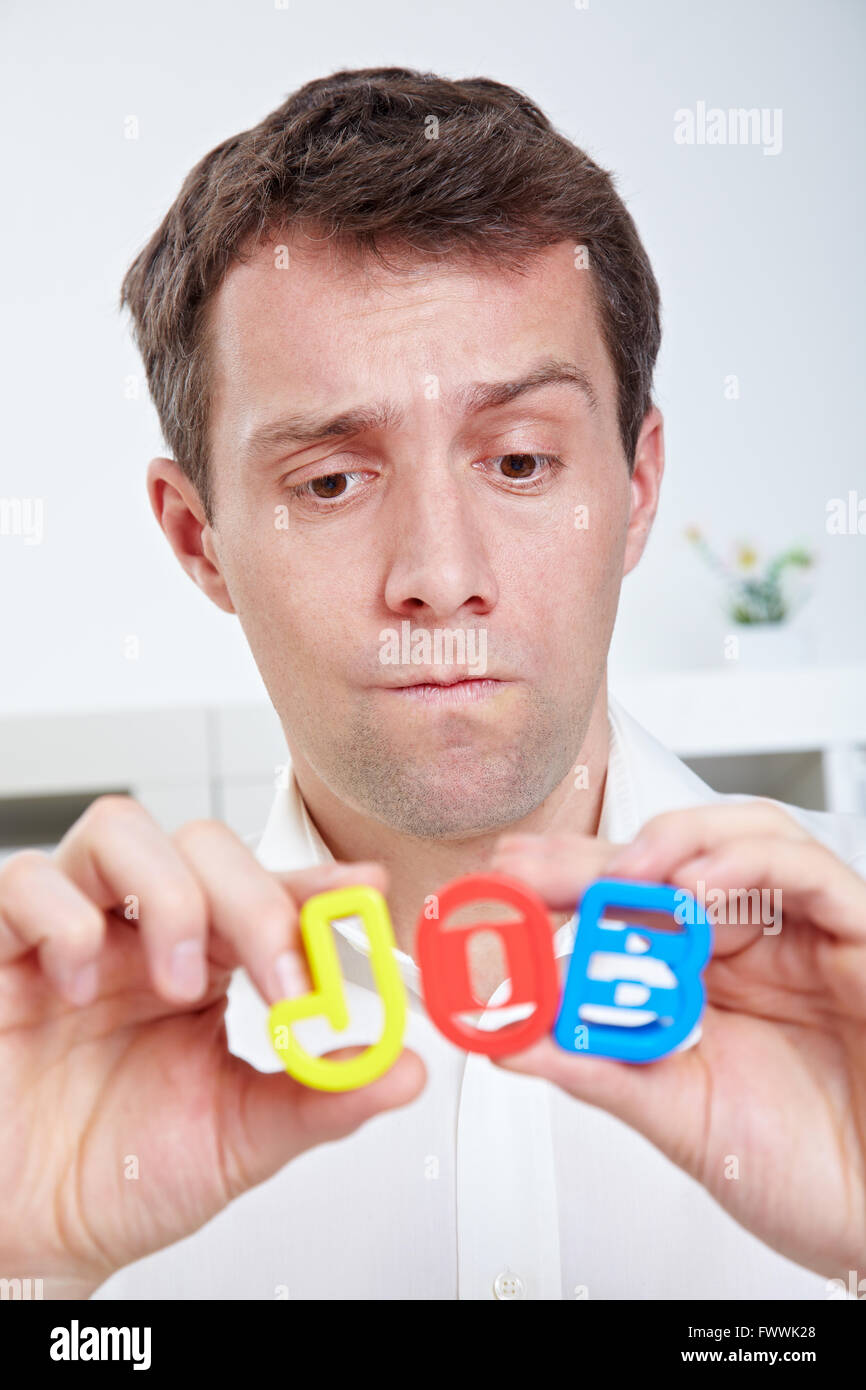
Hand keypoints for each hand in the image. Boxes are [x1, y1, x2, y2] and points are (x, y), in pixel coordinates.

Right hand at [0, 796, 423, 1297]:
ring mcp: (73, 935)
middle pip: (203, 844)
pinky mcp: (4, 952)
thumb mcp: (240, 1140)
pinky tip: (81, 985)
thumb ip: (323, 1099)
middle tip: (279, 982)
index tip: (364, 892)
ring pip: (120, 832)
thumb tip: (405, 1069)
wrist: (30, 1235)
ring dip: (171, 898)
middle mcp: (142, 935)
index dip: (317, 882)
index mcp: (206, 964)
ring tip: (182, 982)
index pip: (266, 889)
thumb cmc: (120, 1178)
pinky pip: (25, 882)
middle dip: (255, 901)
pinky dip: (65, 920)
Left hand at [491, 801, 865, 1279]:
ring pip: (741, 837)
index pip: (628, 903)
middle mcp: (752, 944)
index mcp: (705, 977)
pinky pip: (809, 871)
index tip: (503, 886)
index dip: (565, 882)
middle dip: (593, 856)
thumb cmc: (802, 1170)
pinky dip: (748, 864)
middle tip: (528, 867)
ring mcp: (803, 935)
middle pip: (669, 860)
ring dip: (671, 843)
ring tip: (617, 875)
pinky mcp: (859, 936)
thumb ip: (599, 1068)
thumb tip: (507, 1037)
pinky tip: (695, 888)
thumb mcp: (678, 1114)